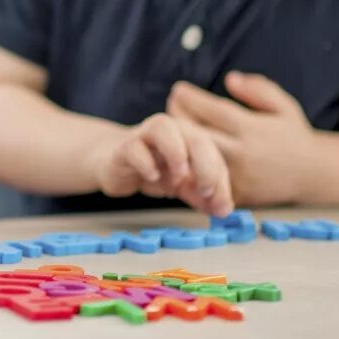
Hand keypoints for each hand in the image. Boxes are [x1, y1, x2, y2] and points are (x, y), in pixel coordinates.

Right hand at [87, 113, 232, 216]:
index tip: (221, 207)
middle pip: (196, 138)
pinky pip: (135, 148)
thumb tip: (223, 210)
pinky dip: (145, 162)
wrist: (114, 164)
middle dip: (206, 166)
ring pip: (164, 128)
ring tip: (180, 177)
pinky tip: (152, 177)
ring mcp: (146, 134)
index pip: (214, 155)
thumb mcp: (183, 185)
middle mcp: (172, 130)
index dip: (221, 181)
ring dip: (176, 153)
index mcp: (191, 137)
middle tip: (206, 192)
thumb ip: (202, 196)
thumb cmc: (153, 170)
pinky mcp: (125, 146)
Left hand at [168, 72, 318, 205]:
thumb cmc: (293, 135)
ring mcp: (237, 177)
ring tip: (173, 130)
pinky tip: (178, 156)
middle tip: (170, 108)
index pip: (213, 111)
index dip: (191, 98)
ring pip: (195, 159)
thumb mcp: (283, 105)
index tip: (178, 89)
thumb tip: (229, 79)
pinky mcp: (234, 195)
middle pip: (198, 135)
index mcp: (253, 129)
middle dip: (178, 119)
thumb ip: (258, 89)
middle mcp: (243, 154)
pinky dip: (188, 169)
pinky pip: (204, 182)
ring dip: (179, 144)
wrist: (312, 175)